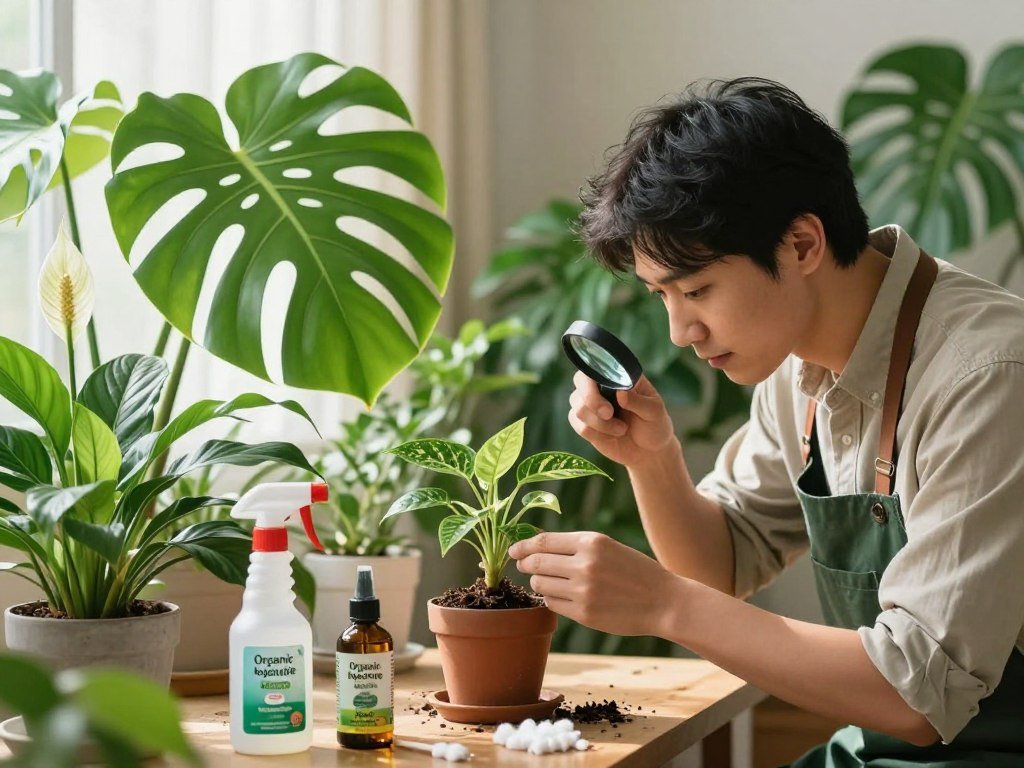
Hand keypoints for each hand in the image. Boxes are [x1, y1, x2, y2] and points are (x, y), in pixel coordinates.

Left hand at [508, 531, 680, 637]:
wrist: (663, 601)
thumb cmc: (634, 571)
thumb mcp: (607, 547)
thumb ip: (575, 545)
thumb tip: (536, 544)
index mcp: (592, 542)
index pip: (543, 541)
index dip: (523, 545)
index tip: (514, 549)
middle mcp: (585, 565)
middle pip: (537, 563)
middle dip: (525, 564)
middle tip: (522, 565)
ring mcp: (583, 591)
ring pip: (541, 584)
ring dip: (538, 582)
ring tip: (547, 581)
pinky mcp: (584, 614)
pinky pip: (552, 604)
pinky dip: (551, 598)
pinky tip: (560, 595)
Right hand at [569, 372, 676, 467]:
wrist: (649, 452)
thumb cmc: (654, 426)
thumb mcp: (654, 412)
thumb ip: (638, 402)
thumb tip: (621, 393)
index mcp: (619, 375)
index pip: (598, 364)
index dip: (595, 375)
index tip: (608, 392)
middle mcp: (601, 386)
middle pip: (580, 381)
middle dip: (592, 399)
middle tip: (609, 414)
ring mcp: (591, 405)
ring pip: (579, 407)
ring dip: (599, 423)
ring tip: (621, 429)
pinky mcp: (586, 423)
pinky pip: (578, 425)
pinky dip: (596, 433)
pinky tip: (612, 436)